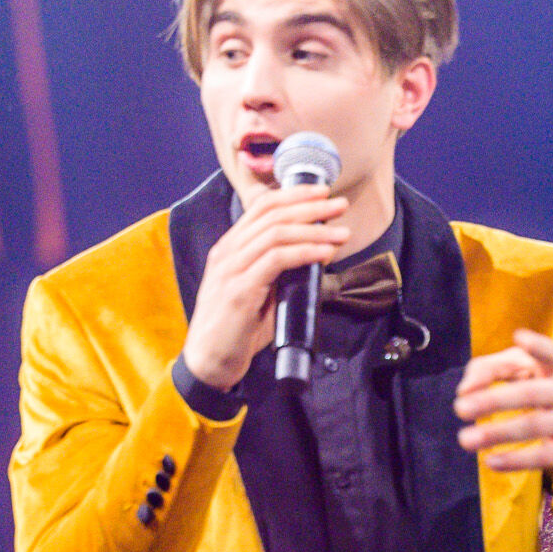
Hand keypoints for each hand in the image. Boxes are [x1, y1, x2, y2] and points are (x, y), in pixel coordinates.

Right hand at [179, 184, 351, 389]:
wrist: (211, 359)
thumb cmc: (239, 328)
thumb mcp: (261, 291)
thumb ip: (280, 271)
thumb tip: (317, 255)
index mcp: (231, 247)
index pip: (262, 207)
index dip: (294, 195)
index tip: (323, 192)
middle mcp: (228, 252)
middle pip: (272, 214)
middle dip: (310, 206)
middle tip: (340, 204)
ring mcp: (231, 269)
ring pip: (276, 234)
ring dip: (314, 230)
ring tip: (341, 232)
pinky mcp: (239, 290)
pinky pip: (276, 261)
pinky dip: (305, 252)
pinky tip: (325, 253)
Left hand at [454, 331, 552, 471]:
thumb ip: (508, 370)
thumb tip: (466, 387)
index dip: (538, 347)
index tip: (519, 339)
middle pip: (532, 395)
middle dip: (494, 400)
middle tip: (460, 408)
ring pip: (535, 426)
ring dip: (498, 433)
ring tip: (465, 439)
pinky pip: (546, 455)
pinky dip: (517, 460)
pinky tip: (492, 461)